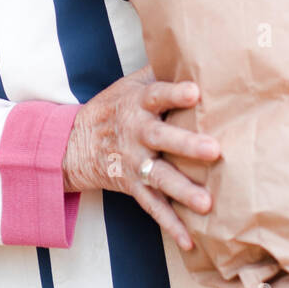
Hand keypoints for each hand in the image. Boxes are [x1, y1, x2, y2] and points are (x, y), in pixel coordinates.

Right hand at [61, 66, 220, 250]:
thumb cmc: (115, 107)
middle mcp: (136, 133)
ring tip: (207, 204)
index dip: (175, 93)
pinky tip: (190, 240)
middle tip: (214, 150)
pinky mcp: (131, 186)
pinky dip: (170, 225)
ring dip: (183, 191)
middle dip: (187, 144)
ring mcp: (132, 162)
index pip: (157, 95)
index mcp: (137, 104)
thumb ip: (162, 70)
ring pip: (159, 177)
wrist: (74, 142)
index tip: (195, 92)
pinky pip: (153, 208)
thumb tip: (199, 47)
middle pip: (162, 138)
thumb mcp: (131, 83)